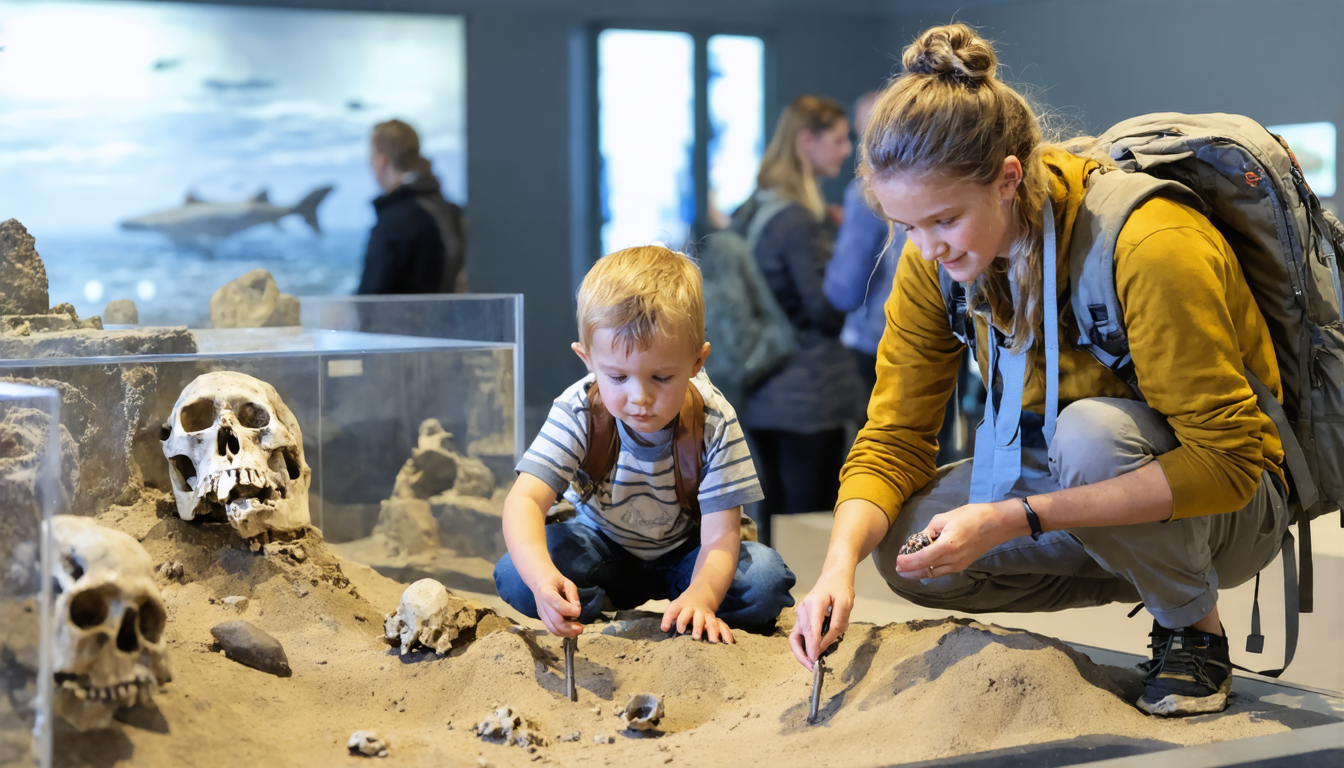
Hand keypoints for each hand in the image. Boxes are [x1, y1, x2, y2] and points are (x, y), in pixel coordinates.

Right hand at [531, 571, 582, 637]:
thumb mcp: (567, 583)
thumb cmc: (554, 581)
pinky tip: (570, 631)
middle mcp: (542, 606)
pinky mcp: (543, 619)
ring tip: (577, 631)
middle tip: (580, 628)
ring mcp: (542, 614)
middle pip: (556, 622)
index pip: (559, 606)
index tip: (578, 610)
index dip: (571, 611)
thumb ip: (573, 595)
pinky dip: (562, 633)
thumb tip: (576, 608)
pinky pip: (552, 629)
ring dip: (567, 633)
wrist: (540, 581)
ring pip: (553, 629)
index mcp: (547, 593)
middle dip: (570, 628)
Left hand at [661, 591, 732, 642]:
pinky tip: (728, 641)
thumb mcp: (675, 609)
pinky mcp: (714, 620)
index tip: (666, 628)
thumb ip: (669, 618)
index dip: (669, 618)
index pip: (675, 610)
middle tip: (696, 636)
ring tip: (713, 641)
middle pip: (696, 616)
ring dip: (712, 630)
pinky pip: (722, 625)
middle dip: (697, 626)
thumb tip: (664, 629)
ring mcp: (706, 615)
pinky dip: (726, 633)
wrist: (699, 596)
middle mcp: (695, 610)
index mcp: (682, 606)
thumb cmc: (683, 608)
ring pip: (710, 621)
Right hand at [789, 569, 853, 670]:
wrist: (833, 577)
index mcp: (814, 604)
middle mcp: (803, 610)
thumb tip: (826, 644)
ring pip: (795, 637)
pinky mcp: (800, 618)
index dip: (813, 648)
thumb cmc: (841, 589)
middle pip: (800, 636)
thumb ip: (837, 624)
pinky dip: (802, 646)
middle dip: (805, 654)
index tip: (815, 662)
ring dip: (800, 652)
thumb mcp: (846, 604)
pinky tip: (810, 654)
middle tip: (813, 668)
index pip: (811, 631)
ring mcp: (799, 614)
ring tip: (810, 664)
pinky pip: (798, 635)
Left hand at [894, 501, 1016, 580]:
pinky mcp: (964, 565)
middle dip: (910, 571)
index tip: (897, 561)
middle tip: (898, 569)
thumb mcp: (945, 518)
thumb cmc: (973, 516)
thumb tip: (921, 539)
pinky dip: (931, 570)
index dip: (907, 563)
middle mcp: (952, 560)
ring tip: (907, 569)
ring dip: (919, 573)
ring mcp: (959, 565)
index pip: (921, 559)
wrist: (999, 524)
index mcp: (946, 546)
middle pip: (926, 571)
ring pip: (934, 574)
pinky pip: (943, 571)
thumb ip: (930, 530)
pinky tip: (924, 566)